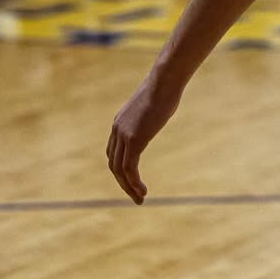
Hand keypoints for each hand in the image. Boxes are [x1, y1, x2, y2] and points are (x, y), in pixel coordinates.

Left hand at [106, 72, 181, 204]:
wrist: (166, 79)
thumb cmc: (166, 87)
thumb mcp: (154, 103)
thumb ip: (152, 113)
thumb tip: (161, 107)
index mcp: (120, 122)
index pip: (113, 153)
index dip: (120, 169)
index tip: (132, 180)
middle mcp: (117, 130)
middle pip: (114, 164)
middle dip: (123, 183)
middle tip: (136, 196)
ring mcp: (124, 135)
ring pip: (120, 170)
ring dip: (129, 188)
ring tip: (140, 199)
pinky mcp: (134, 140)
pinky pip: (129, 168)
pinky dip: (134, 183)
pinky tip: (143, 191)